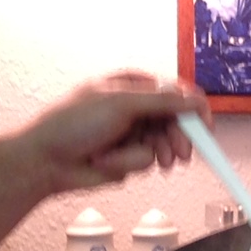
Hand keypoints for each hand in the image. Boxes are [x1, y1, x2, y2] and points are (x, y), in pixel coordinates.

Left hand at [17, 73, 208, 194]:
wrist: (44, 161)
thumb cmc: (72, 123)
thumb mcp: (120, 104)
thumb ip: (162, 101)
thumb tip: (196, 99)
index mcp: (133, 86)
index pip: (175, 93)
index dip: (194, 109)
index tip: (206, 128)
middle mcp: (135, 109)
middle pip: (176, 122)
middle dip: (177, 138)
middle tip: (181, 155)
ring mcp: (132, 135)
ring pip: (163, 145)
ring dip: (149, 154)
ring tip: (137, 160)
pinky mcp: (126, 159)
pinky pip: (144, 162)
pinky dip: (128, 164)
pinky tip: (107, 162)